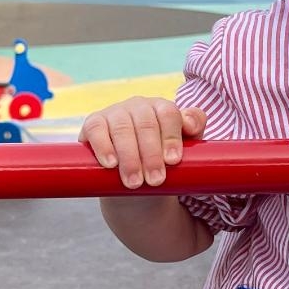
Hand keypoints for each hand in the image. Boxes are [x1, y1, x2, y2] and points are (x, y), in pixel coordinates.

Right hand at [80, 98, 205, 188]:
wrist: (132, 180)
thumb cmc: (161, 162)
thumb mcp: (182, 149)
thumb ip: (194, 131)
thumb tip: (190, 124)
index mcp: (161, 108)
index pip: (168, 114)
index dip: (171, 136)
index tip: (173, 161)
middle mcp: (138, 106)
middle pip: (146, 124)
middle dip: (151, 155)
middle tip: (156, 181)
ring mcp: (115, 112)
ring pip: (123, 129)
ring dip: (130, 157)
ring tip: (135, 182)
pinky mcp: (94, 123)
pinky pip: (96, 130)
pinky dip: (103, 147)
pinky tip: (110, 164)